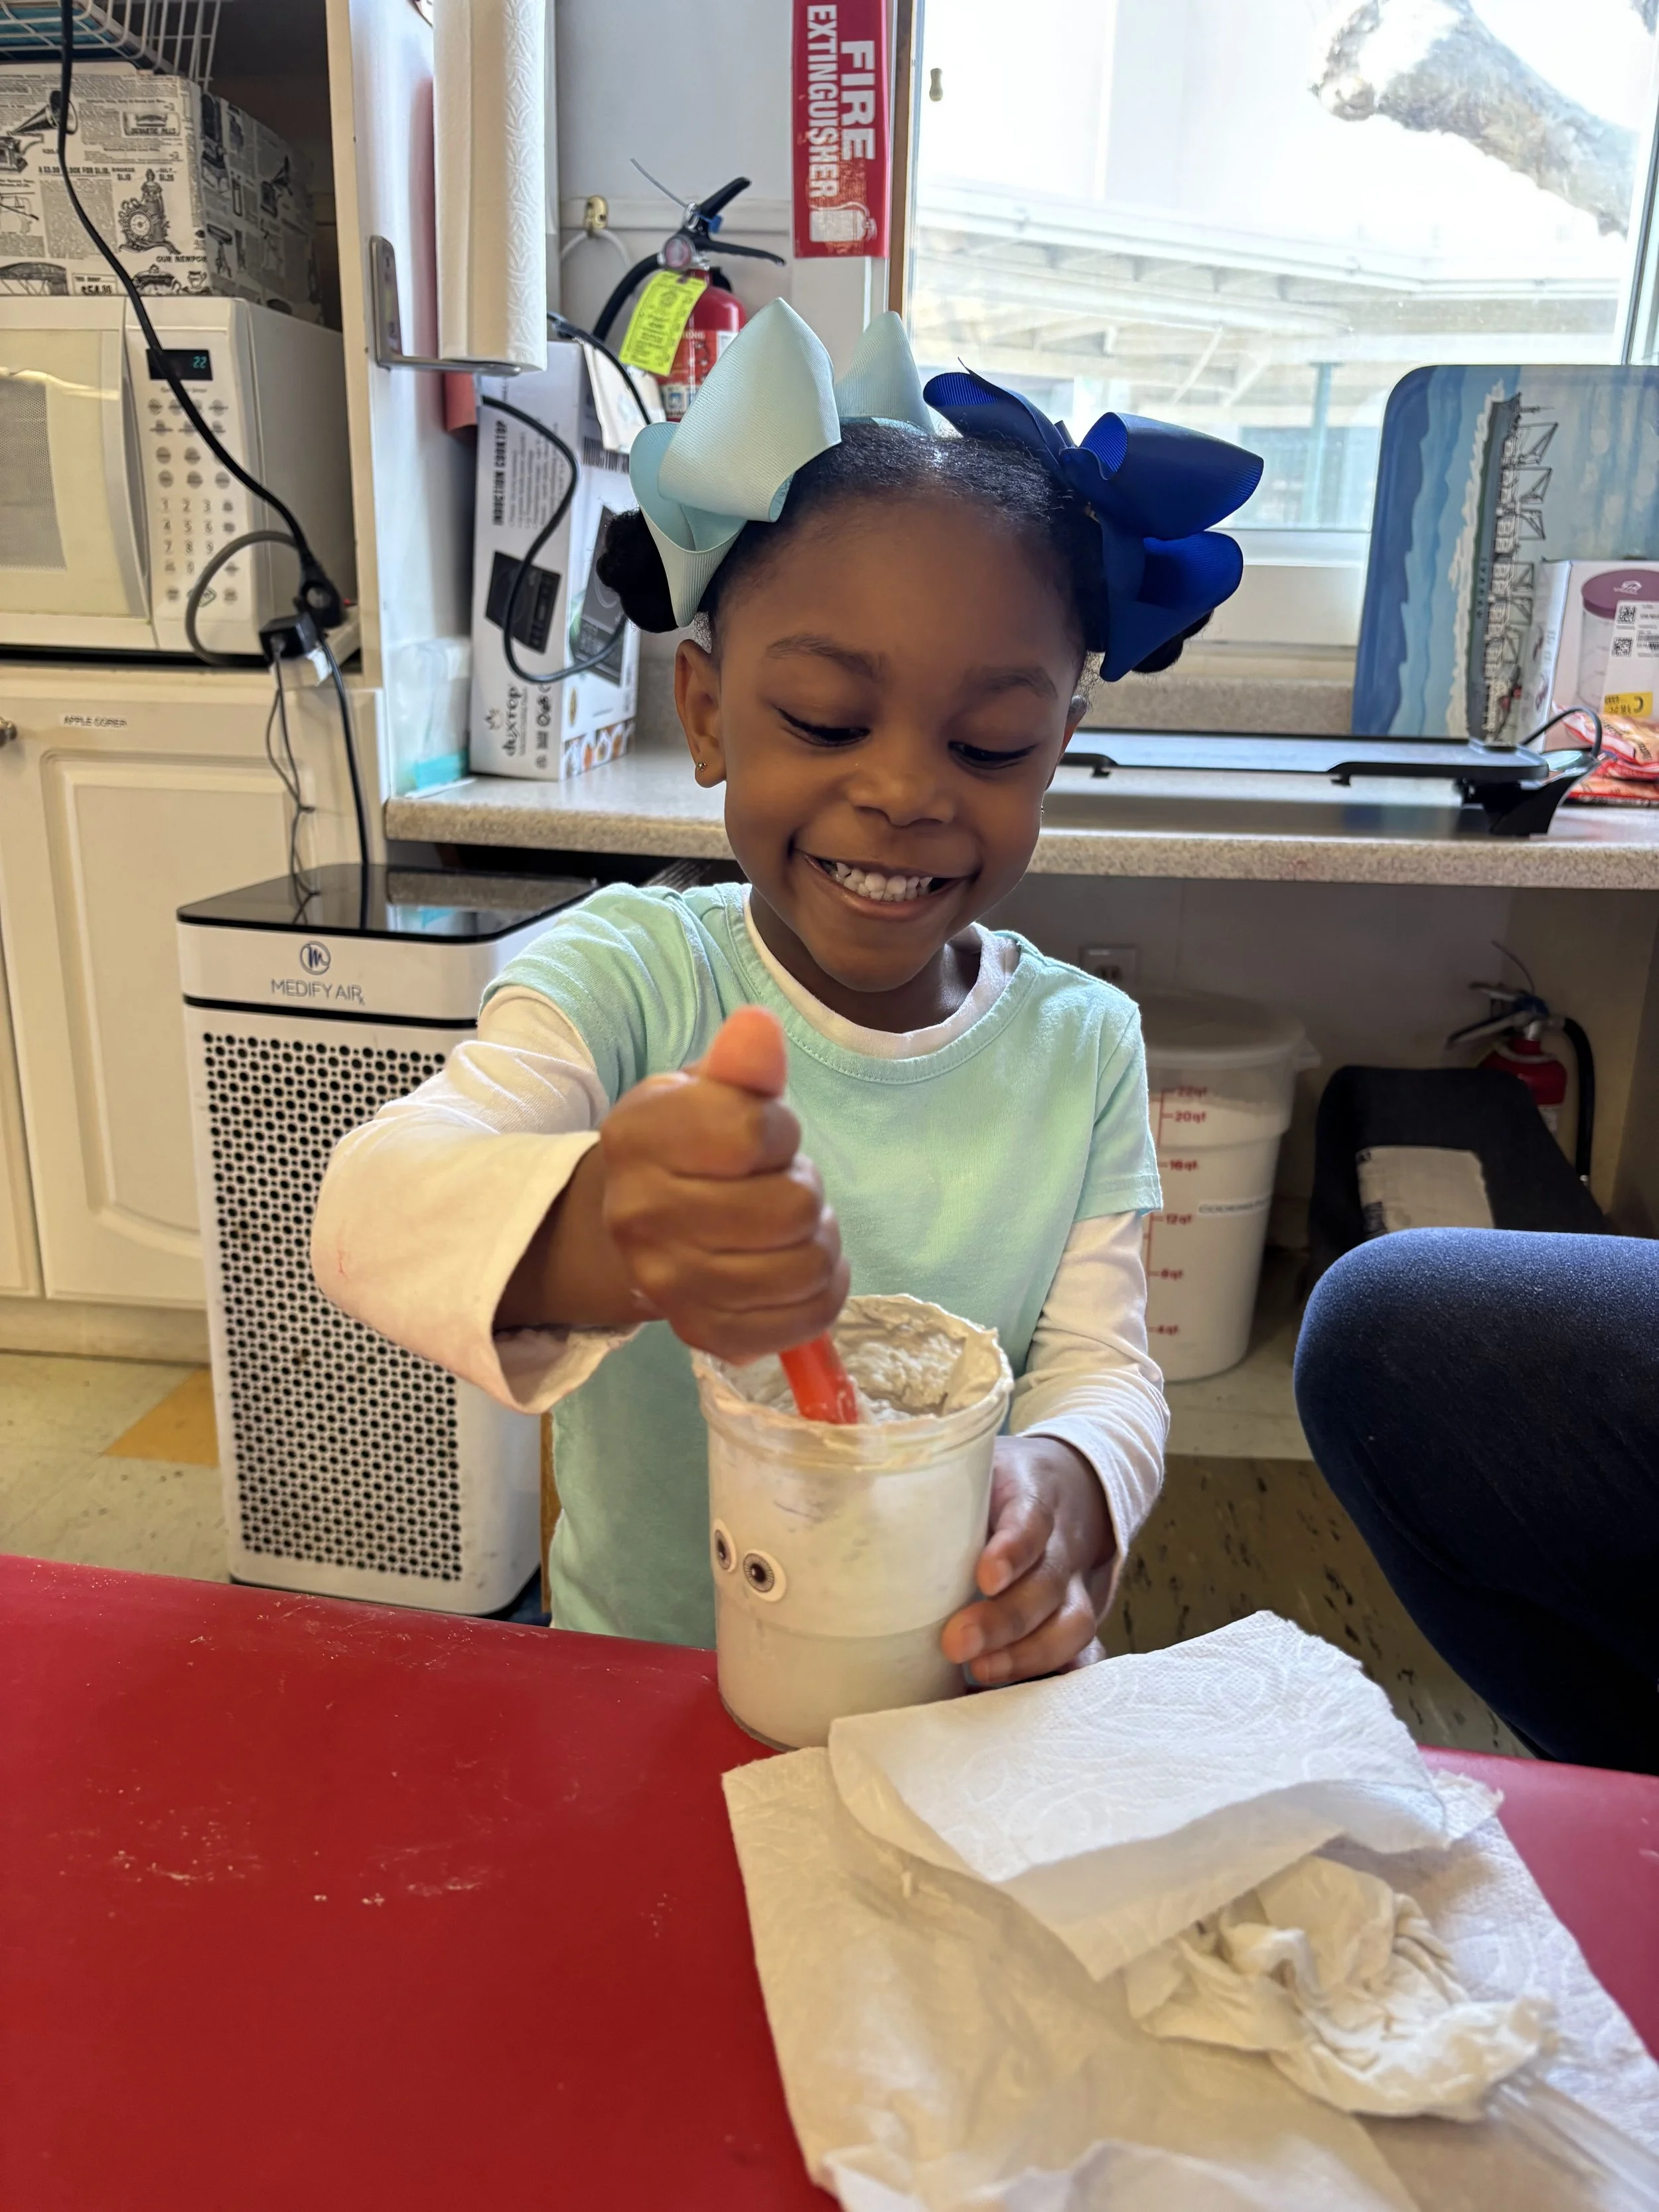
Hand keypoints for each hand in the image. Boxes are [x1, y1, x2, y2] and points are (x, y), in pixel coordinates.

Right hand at [590, 1007, 848, 1361]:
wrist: (640, 1221)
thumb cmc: (691, 1145)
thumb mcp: (710, 1090)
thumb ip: (741, 1064)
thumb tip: (759, 1027)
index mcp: (637, 1137)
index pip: (754, 1133)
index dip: (781, 1130)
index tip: (765, 1134)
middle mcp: (640, 1218)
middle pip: (790, 1208)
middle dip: (804, 1190)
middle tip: (779, 1185)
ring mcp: (670, 1285)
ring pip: (805, 1268)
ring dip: (818, 1243)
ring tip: (789, 1228)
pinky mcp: (704, 1334)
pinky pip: (803, 1323)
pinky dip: (822, 1295)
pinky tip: (799, 1271)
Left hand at [940, 1437, 1114, 1685]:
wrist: (1065, 1484)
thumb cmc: (995, 1486)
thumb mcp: (968, 1470)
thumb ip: (922, 1491)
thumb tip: (849, 1509)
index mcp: (1031, 1495)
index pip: (1031, 1519)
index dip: (1012, 1550)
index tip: (985, 1577)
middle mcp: (1060, 1544)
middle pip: (1046, 1583)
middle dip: (1005, 1620)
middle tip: (956, 1643)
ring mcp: (1074, 1584)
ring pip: (1072, 1622)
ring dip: (1028, 1655)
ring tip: (980, 1673)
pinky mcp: (1076, 1617)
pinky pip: (1085, 1651)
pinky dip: (1064, 1678)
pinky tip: (1025, 1701)